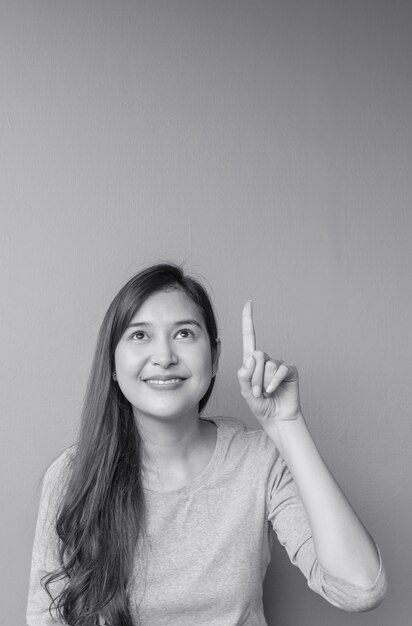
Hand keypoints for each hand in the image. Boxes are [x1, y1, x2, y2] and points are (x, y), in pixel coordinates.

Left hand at [237, 300, 301, 425]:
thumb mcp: (245, 392)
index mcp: (253, 362)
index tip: (249, 302)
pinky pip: (279, 370)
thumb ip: (244, 375)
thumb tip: (251, 358)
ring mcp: (278, 364)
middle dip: (254, 376)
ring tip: (265, 393)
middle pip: (257, 355)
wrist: (276, 418)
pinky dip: (273, 382)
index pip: (249, 337)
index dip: (248, 319)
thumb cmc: (261, 405)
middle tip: (257, 392)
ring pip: (267, 365)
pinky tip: (273, 392)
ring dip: (263, 383)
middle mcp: (266, 359)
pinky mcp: (290, 370)